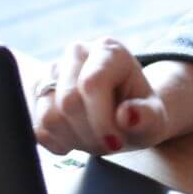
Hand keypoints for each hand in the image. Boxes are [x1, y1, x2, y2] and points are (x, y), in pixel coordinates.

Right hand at [31, 38, 172, 155]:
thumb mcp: (155, 119)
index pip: (92, 84)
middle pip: (68, 103)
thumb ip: (147, 117)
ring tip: (95, 137)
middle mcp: (77, 53)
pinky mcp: (37, 92)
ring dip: (74, 139)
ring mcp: (53, 71)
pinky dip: (59, 142)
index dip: (101, 120)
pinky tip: (78, 136)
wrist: (124, 113)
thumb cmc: (141, 113)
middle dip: (90, 133)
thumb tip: (128, 116)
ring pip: (49, 116)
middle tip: (109, 142)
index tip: (115, 143)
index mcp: (109, 50)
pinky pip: (38, 128)